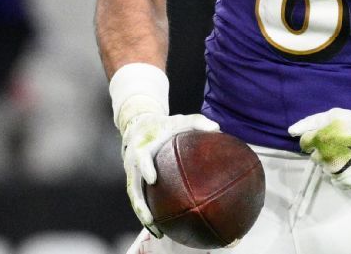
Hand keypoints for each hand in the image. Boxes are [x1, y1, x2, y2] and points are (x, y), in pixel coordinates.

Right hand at [120, 109, 219, 235]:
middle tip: (150, 217)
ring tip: (157, 231)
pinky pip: (139, 200)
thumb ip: (196, 122)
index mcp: (142, 147)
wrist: (139, 126)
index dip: (145, 168)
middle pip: (133, 187)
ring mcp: (132, 175)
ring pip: (135, 198)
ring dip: (143, 215)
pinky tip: (160, 229)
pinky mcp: (135, 183)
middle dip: (140, 203)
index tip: (152, 179)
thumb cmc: (164, 125)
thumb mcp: (179, 120)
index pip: (140, 158)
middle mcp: (133, 163)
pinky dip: (147, 214)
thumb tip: (217, 128)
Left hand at [289, 108, 350, 188]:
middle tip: (341, 144)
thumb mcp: (333, 115)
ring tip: (350, 154)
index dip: (315, 140)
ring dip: (333, 162)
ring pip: (326, 168)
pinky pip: (335, 180)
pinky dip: (341, 173)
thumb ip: (310, 122)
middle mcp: (324, 157)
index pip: (304, 144)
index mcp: (319, 140)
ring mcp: (334, 171)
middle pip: (315, 157)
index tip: (328, 137)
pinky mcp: (345, 182)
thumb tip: (290, 131)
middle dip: (324, 151)